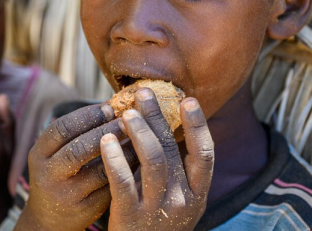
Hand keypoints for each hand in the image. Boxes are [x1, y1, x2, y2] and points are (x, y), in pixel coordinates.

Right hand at [16, 104, 136, 230]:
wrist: (48, 220)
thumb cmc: (59, 175)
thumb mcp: (54, 154)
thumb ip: (75, 133)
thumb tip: (112, 104)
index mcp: (39, 154)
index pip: (61, 128)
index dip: (87, 116)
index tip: (109, 108)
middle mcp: (48, 175)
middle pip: (79, 149)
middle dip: (106, 132)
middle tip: (127, 121)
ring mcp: (66, 195)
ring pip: (99, 171)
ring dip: (122, 152)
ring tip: (138, 139)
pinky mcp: (84, 210)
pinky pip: (110, 188)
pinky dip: (125, 172)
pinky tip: (138, 161)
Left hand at [100, 89, 213, 230]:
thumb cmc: (157, 225)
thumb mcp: (178, 202)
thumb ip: (177, 173)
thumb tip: (168, 128)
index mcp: (198, 194)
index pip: (205, 154)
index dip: (198, 125)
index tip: (188, 99)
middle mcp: (183, 201)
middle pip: (172, 150)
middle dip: (158, 117)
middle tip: (143, 93)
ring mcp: (158, 210)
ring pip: (153, 161)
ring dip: (139, 132)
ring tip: (125, 113)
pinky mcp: (131, 217)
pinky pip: (123, 181)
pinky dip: (115, 158)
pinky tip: (106, 141)